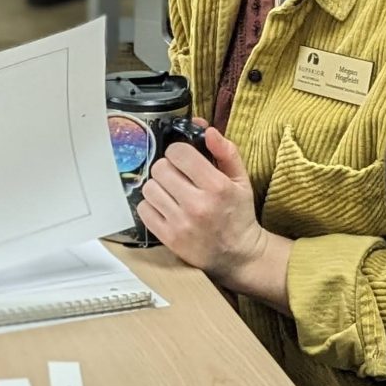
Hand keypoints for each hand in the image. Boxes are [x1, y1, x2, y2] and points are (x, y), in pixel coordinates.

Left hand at [139, 126, 282, 292]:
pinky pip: (144, 210)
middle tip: (177, 175)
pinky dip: (151, 206)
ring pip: (149, 188)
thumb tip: (207, 130)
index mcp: (216, 186)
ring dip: (158, 186)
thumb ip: (226, 152)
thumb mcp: (241, 180)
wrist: (238, 255)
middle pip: (160, 168)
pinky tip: (165, 207)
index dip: (178, 151)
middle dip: (167, 168)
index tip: (183, 158)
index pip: (178, 152)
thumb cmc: (239, 214)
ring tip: (170, 191)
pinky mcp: (169, 238)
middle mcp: (197, 204)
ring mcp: (181, 223)